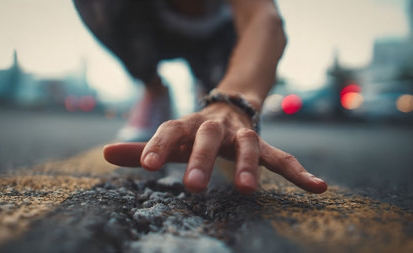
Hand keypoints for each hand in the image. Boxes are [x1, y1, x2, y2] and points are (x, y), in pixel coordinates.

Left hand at [104, 103, 326, 193]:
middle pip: (209, 138)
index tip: (145, 166)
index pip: (171, 129)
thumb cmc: (196, 130)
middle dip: (202, 160)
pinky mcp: (263, 144)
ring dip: (250, 166)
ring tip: (248, 191)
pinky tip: (318, 187)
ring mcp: (242, 134)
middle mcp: (216, 127)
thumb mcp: (171, 138)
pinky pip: (282, 156)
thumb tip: (104, 153)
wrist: (232, 102)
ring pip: (248, 145)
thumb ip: (141, 148)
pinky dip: (299, 172)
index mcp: (190, 125)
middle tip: (193, 186)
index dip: (157, 145)